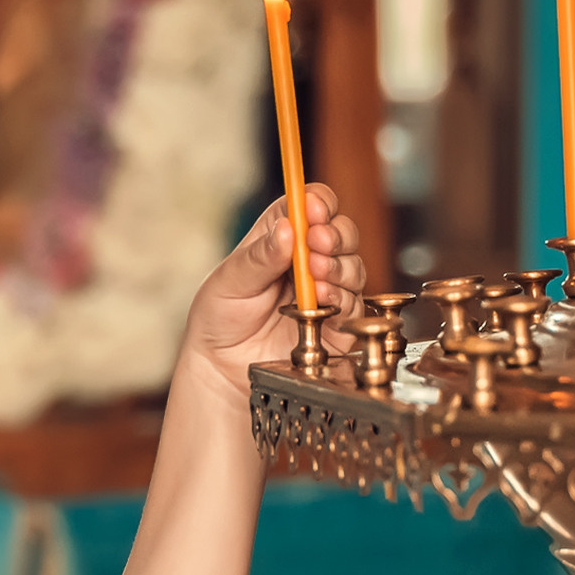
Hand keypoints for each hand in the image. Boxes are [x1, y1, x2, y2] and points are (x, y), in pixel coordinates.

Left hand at [177, 183, 363, 401]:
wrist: (222, 370)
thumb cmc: (219, 320)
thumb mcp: (228, 282)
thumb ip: (259, 257)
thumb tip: (286, 228)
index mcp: (278, 237)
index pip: (309, 205)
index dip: (317, 203)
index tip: (313, 211)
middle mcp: (306, 260)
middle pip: (340, 231)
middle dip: (334, 236)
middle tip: (317, 246)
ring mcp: (324, 289)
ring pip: (353, 265)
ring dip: (339, 268)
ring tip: (316, 280)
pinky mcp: (336, 321)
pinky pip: (354, 303)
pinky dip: (343, 299)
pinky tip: (323, 301)